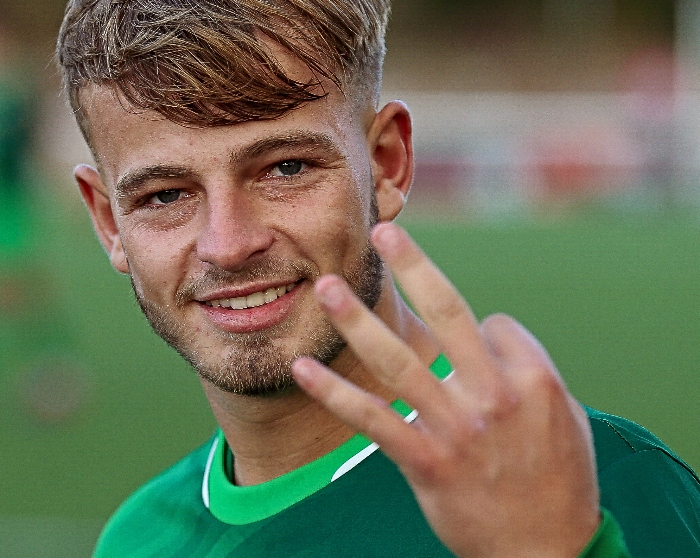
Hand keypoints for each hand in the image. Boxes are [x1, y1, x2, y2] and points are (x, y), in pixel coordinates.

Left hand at [291, 223, 599, 557]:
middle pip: (447, 313)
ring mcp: (456, 427)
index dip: (482, 330)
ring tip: (326, 288)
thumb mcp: (565, 416)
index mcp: (533, 376)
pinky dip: (333, 392)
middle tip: (382, 232)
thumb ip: (529, 369)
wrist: (548, 553)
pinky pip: (372, 419)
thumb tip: (493, 333)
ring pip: (398, 360)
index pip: (492, 322)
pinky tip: (303, 368)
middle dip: (412, 266)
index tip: (474, 344)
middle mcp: (493, 393)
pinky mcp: (425, 461)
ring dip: (357, 320)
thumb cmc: (562, 481)